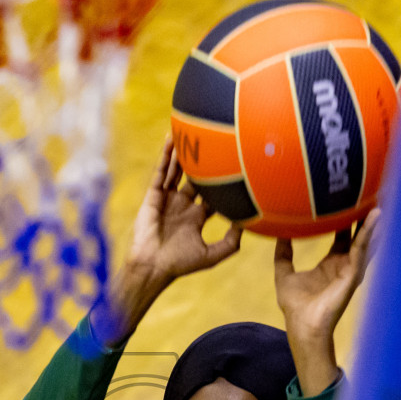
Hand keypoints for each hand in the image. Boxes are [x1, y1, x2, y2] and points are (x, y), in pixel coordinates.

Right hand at [92, 135, 243, 346]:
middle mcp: (182, 206)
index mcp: (196, 217)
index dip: (221, 181)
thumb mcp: (212, 255)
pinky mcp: (154, 196)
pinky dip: (165, 156)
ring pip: (177, 171)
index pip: (211, 194)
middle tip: (214, 143)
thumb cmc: (181, 264)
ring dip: (183, 153)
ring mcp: (167, 199)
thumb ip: (231, 242)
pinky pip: (161, 172)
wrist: (153, 266)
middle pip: (195, 178)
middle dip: (203, 162)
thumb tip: (248, 224)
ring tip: (190, 133)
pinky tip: (170, 140)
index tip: (235, 164)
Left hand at [273, 209, 378, 394]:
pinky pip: (362, 249)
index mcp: (332, 263)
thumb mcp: (284, 274)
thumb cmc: (296, 306)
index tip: (344, 197)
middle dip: (364, 214)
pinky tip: (375, 216)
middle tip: (370, 190)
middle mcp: (345, 264)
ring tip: (382, 196)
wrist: (303, 326)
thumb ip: (283, 254)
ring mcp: (352, 269)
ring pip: (366, 238)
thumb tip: (278, 233)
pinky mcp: (354, 274)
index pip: (341, 234)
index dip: (343, 216)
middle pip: (358, 233)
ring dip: (374, 219)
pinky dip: (369, 232)